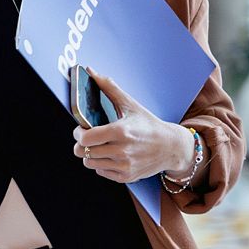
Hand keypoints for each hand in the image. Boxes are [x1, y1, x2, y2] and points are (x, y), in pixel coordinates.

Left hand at [71, 67, 193, 183]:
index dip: (78, 133)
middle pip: (83, 152)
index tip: (81, 129)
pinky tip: (110, 155)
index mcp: (120, 131)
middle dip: (81, 144)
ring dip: (90, 154)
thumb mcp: (130, 104)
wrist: (171, 147)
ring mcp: (124, 166)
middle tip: (88, 138)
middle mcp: (122, 151)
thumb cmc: (149, 124)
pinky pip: (101, 172)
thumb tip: (91, 71)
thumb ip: (109, 87)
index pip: (85, 138)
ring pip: (90, 163)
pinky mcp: (126, 177)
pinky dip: (101, 164)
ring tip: (100, 146)